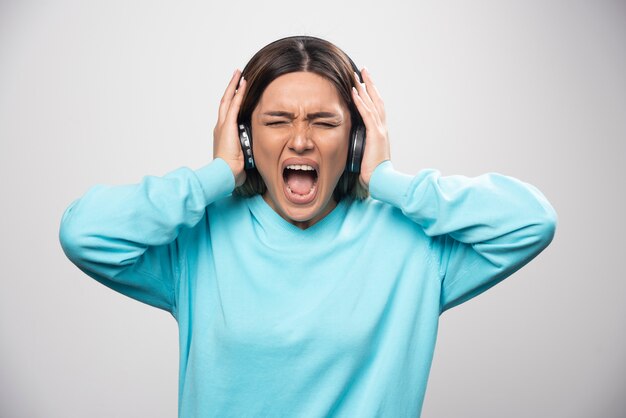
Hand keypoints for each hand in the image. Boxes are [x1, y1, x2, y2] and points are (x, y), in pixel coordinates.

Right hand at [213, 69, 247, 186]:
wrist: (225, 174)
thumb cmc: (232, 169)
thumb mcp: (242, 154)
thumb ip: (246, 145)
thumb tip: (255, 143)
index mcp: (223, 133)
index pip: (227, 112)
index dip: (232, 100)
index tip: (238, 91)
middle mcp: (220, 126)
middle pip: (225, 102)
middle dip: (231, 88)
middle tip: (237, 75)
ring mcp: (222, 125)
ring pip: (228, 100)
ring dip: (234, 86)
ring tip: (239, 75)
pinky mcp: (227, 126)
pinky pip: (234, 106)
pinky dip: (238, 94)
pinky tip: (243, 84)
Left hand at [351, 67, 390, 188]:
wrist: (381, 181)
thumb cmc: (372, 172)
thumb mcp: (364, 154)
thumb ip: (359, 144)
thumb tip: (350, 141)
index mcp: (380, 132)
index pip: (376, 108)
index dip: (370, 94)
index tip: (363, 83)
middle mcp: (382, 128)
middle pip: (377, 100)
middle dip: (370, 84)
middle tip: (364, 70)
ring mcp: (380, 130)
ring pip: (373, 103)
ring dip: (364, 88)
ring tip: (357, 75)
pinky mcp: (375, 135)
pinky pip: (367, 114)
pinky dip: (361, 101)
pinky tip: (355, 91)